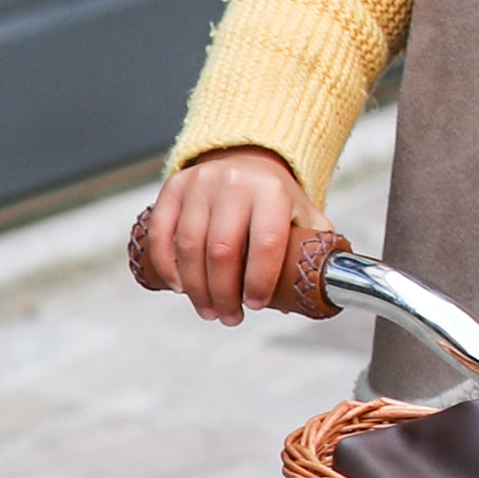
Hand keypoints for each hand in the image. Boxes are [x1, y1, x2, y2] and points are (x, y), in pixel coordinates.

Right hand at [141, 148, 324, 324]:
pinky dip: (167, 265)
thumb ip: (315, 248)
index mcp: (271, 191)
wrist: (245, 160)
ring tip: (209, 310)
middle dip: (224, 294)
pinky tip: (180, 287)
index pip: (265, 242)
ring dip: (197, 289)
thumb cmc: (274, 199)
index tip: (256, 304)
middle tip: (230, 317)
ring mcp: (200, 183)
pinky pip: (161, 233)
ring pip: (190, 246)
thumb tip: (317, 289)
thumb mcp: (303, 215)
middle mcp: (234, 182)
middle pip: (222, 251)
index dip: (260, 280)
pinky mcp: (174, 187)